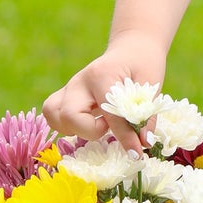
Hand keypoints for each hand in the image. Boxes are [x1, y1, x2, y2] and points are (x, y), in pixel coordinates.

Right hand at [42, 36, 167, 148]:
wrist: (131, 49)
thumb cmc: (143, 65)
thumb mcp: (151, 86)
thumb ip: (145, 115)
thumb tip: (143, 144)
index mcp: (102, 75)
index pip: (109, 114)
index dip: (125, 137)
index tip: (137, 153)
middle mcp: (79, 81)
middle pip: (68, 115)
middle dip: (90, 131)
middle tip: (109, 126)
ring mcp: (69, 87)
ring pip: (52, 114)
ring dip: (73, 128)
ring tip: (97, 125)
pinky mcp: (66, 95)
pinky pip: (52, 113)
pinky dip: (65, 125)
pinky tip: (88, 123)